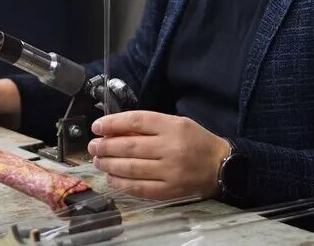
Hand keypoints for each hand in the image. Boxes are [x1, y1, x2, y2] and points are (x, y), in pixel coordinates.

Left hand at [87, 110, 230, 200]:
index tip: (97, 126)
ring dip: (109, 165)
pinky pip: (140, 188)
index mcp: (172, 126)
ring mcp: (170, 172)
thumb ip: (150, 126)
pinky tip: (112, 178)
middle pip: (130, 146)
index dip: (113, 123)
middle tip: (93, 146)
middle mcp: (171, 148)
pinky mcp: (169, 191)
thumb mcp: (176, 123)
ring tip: (98, 161)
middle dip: (106, 146)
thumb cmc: (196, 141)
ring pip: (131, 168)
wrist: (221, 166)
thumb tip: (116, 130)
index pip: (136, 121)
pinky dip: (122, 184)